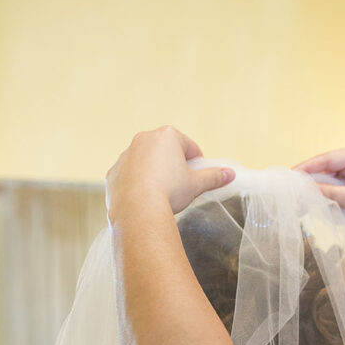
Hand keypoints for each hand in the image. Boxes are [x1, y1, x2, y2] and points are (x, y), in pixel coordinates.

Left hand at [106, 126, 234, 217]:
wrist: (138, 208)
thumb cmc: (170, 191)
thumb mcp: (196, 184)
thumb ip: (213, 177)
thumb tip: (230, 174)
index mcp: (167, 136)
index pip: (189, 146)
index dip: (196, 162)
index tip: (198, 175)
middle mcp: (144, 139)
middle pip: (165, 151)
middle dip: (174, 165)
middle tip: (181, 186)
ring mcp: (126, 155)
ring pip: (145, 162)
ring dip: (154, 173)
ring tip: (162, 194)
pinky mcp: (114, 172)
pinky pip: (129, 176)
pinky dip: (137, 184)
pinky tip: (145, 198)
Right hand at [294, 145, 344, 240]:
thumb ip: (334, 195)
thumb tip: (308, 190)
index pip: (325, 159)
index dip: (305, 168)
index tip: (288, 177)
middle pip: (322, 172)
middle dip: (309, 184)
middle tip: (290, 195)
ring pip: (325, 186)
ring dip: (318, 196)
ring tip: (301, 204)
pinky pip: (332, 197)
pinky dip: (327, 204)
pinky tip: (320, 210)